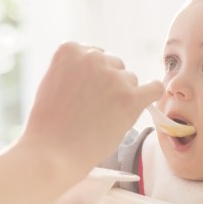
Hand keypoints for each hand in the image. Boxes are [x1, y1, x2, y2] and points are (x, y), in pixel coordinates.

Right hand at [21, 42, 164, 174]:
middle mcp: (93, 57)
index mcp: (70, 50)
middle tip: (94, 108)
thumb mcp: (51, 81)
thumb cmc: (49, 124)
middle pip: (113, 64)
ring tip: (102, 118)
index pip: (93, 53)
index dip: (91, 75)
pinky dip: (151, 94)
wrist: (53, 153)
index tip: (84, 92)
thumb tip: (100, 69)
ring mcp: (113, 77)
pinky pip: (154, 88)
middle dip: (108, 83)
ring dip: (122, 95)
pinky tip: (144, 102)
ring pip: (130, 79)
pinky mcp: (131, 98)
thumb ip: (74, 69)